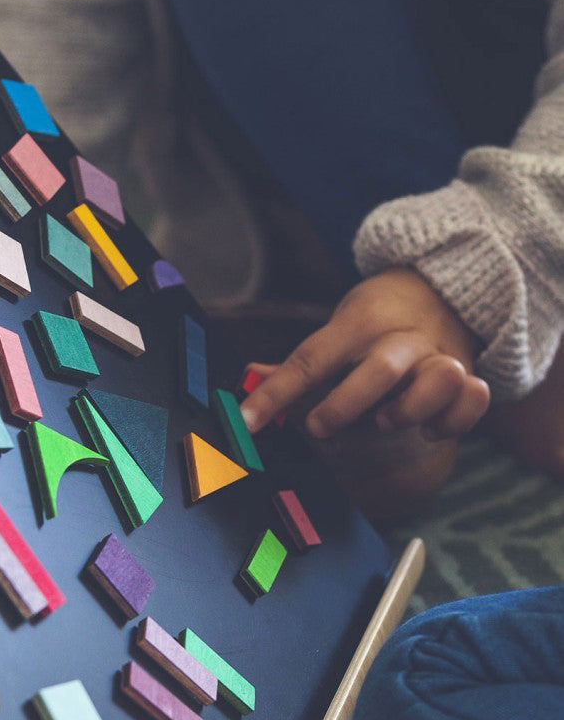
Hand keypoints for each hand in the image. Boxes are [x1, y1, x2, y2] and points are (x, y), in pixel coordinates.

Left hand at [239, 269, 490, 440]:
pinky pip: (472, 397)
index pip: (310, 359)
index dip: (275, 393)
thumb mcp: (337, 328)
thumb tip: (248, 376)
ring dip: (410, 408)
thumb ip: (299, 362)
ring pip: (438, 379)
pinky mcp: (468, 372)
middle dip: (347, 403)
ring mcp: (438, 355)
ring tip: (385, 422)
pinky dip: (454, 419)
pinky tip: (429, 430)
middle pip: (380, 369)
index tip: (246, 421)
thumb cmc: (375, 320)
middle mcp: (400, 339)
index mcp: (358, 325)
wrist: (440, 289)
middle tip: (318, 426)